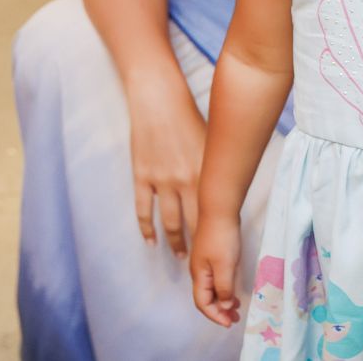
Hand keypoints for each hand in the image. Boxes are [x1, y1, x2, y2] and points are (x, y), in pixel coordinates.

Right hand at [126, 75, 206, 257]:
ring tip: (178, 254)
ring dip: (175, 242)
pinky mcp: (142, 176)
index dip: (216, 235)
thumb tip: (221, 192)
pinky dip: (147, 229)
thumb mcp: (208, 143)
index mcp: (204, 172)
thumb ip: (212, 169)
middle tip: (202, 263)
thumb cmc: (187, 118)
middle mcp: (184, 180)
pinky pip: (143, 210)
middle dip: (198, 247)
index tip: (221, 250)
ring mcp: (161, 180)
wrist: (158, 100)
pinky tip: (151, 241)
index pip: (212, 213)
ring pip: (169, 222)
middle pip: (193, 223)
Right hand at [190, 213, 242, 326]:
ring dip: (222, 300)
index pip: (202, 303)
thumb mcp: (225, 265)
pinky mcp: (212, 254)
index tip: (229, 323)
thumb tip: (223, 306)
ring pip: (211, 288)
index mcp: (199, 275)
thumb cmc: (222, 238)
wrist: (219, 208)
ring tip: (236, 308)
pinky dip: (224, 288)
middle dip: (219, 311)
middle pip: (205, 297)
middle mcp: (199, 270)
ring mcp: (204, 261)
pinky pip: (216, 278)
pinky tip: (233, 289)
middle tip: (234, 319)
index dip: (215, 316)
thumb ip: (223, 288)